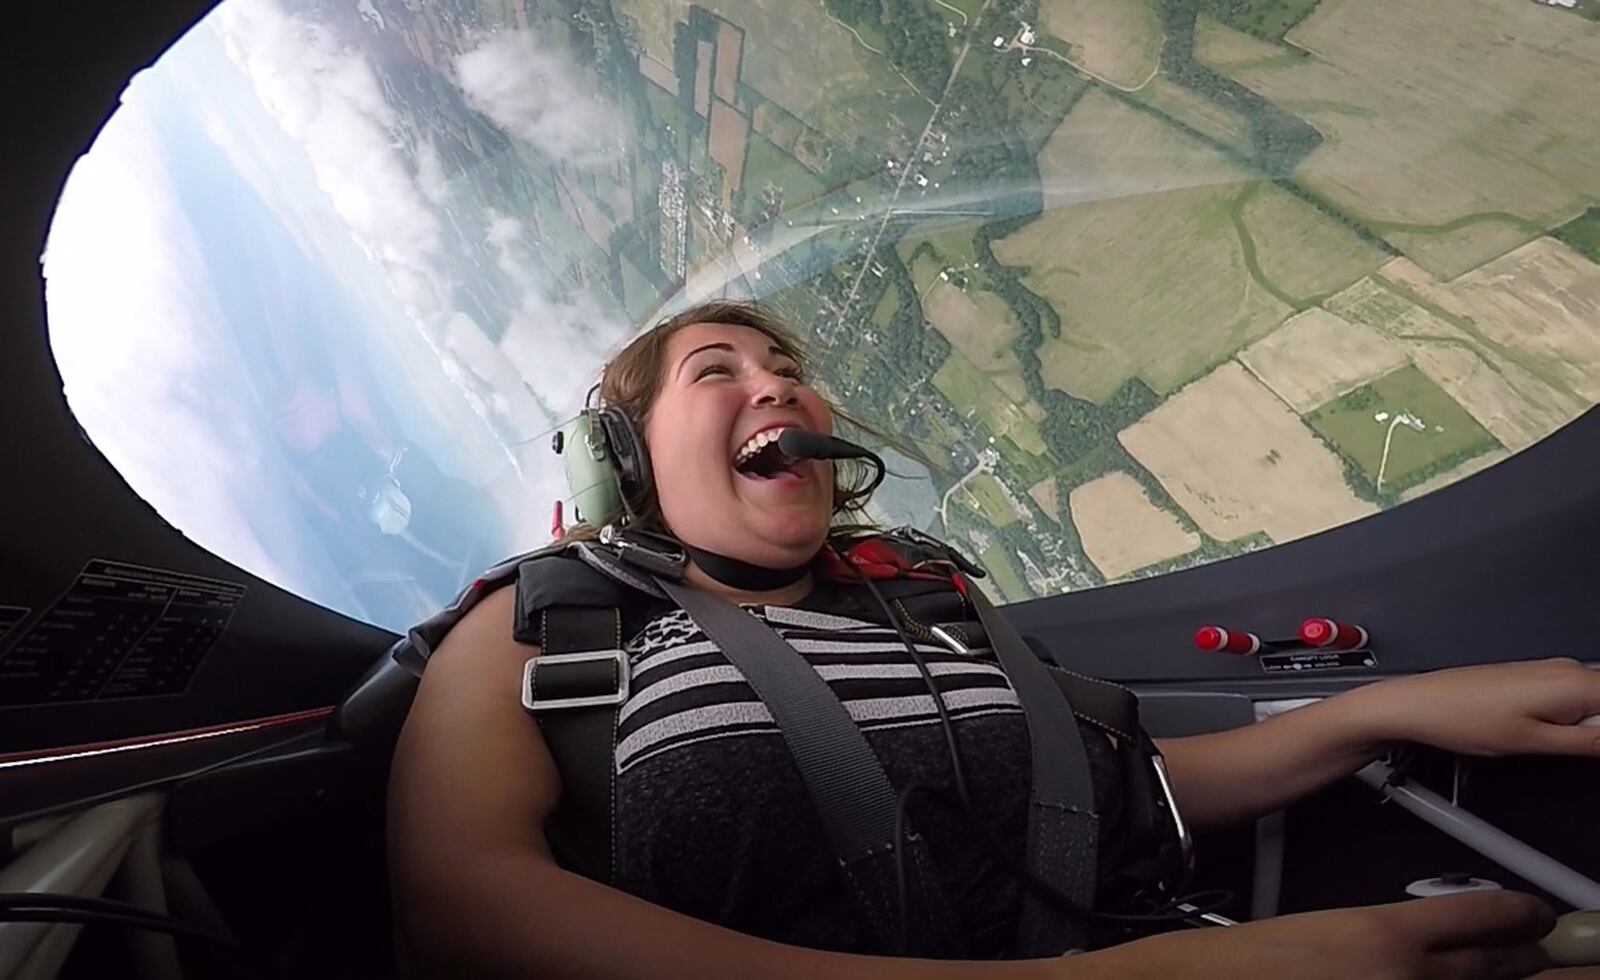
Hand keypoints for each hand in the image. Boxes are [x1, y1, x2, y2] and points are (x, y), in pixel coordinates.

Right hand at [1063, 891, 1554, 979]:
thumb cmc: (1257, 959)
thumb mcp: (1332, 929)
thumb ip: (1399, 935)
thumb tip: (1452, 936)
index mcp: (1388, 934)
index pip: (1488, 918)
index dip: (1526, 917)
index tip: (1538, 915)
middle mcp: (1409, 979)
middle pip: (1505, 966)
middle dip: (1537, 957)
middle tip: (1560, 947)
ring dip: (1513, 978)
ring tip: (1533, 969)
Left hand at [1348, 658, 1599, 757]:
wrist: (1419, 705)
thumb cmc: (1462, 719)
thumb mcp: (1537, 743)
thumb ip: (1593, 742)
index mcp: (1576, 682)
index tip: (1591, 745)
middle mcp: (1567, 669)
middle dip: (1599, 729)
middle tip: (1568, 745)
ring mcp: (1552, 671)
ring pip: (1595, 703)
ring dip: (1586, 727)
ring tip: (1545, 737)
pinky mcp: (1538, 679)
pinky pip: (1576, 699)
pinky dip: (1572, 718)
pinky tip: (1539, 729)